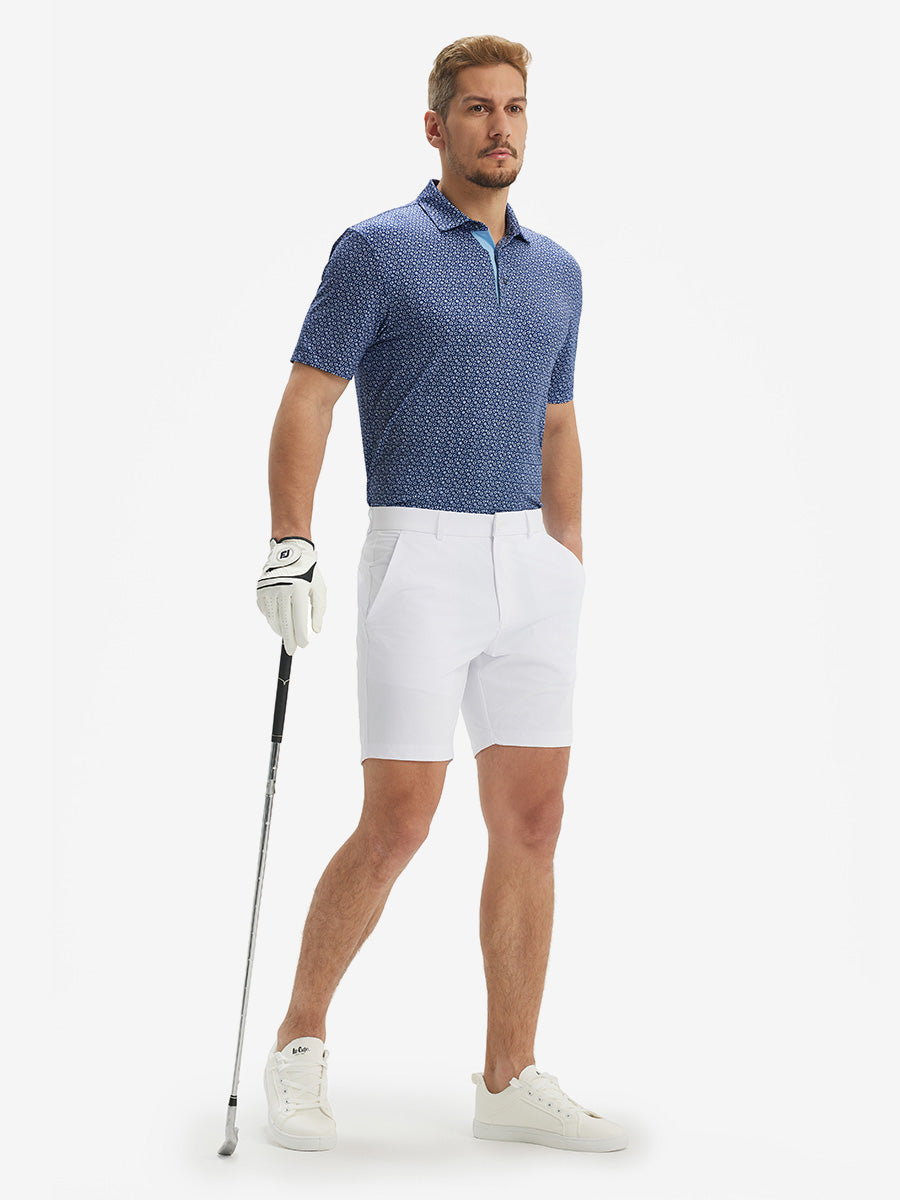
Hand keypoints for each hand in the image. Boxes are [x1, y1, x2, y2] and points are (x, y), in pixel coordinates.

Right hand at [256, 536, 326, 653]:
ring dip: (280, 629)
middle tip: (292, 651)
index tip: (303, 646)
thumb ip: (319, 611)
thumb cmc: (309, 572)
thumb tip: (315, 630)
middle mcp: (282, 589)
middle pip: (284, 622)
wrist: (289, 551)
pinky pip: (265, 611)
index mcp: (298, 588)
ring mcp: (268, 589)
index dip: (300, 636)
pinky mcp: (260, 590)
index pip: (299, 619)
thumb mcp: (319, 589)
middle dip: (289, 639)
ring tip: (287, 634)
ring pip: (273, 619)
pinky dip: (272, 618)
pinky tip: (279, 619)